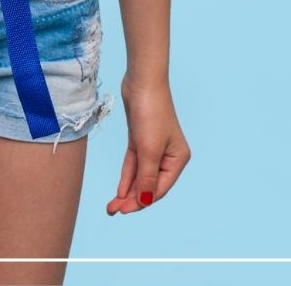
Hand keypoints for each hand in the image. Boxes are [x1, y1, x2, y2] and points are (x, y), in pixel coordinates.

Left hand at [106, 73, 191, 215]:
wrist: (141, 80)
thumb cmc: (150, 113)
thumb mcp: (148, 149)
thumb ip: (146, 177)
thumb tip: (144, 201)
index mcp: (178, 159)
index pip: (159, 188)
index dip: (142, 201)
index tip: (123, 210)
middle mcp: (168, 155)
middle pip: (149, 183)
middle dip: (132, 198)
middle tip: (113, 210)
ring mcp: (154, 146)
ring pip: (140, 174)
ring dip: (127, 190)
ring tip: (112, 206)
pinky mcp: (141, 138)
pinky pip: (134, 163)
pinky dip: (127, 175)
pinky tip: (119, 190)